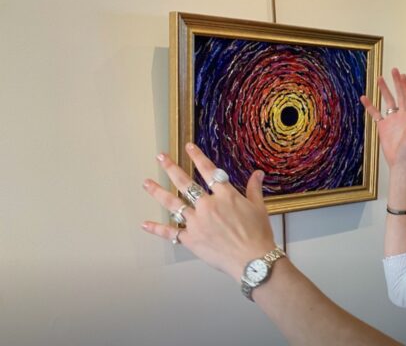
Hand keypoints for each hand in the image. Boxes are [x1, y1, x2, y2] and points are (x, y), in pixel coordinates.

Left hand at [141, 143, 275, 279]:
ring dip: (158, 192)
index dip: (198, 157)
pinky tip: (145, 224)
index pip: (209, 171)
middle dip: (171, 168)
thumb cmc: (258, 234)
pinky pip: (170, 232)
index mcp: (225, 195)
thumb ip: (254, 189)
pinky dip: (157, 229)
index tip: (188, 147)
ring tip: (147, 183)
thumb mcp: (259, 208)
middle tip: (160, 157)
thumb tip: (258, 173)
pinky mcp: (191, 239)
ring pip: (173, 204)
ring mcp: (196, 222)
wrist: (253, 259)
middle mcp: (207, 205)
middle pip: (185, 183)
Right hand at [359, 68, 405, 167]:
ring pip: (387, 101)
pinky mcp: (383, 126)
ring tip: (379, 78)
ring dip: (384, 90)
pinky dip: (370, 106)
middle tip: (393, 70)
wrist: (400, 161)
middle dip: (396, 83)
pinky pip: (375, 113)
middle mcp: (402, 115)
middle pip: (399, 95)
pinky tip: (364, 97)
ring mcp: (392, 120)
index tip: (402, 75)